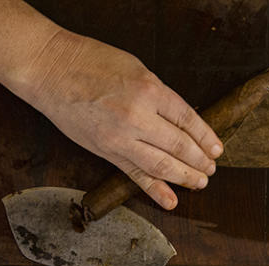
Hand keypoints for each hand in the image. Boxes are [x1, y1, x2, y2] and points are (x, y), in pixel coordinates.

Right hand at [18, 30, 222, 209]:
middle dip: (199, 160)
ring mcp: (121, 137)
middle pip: (179, 145)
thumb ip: (158, 95)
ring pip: (161, 164)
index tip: (217, 148)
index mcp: (150, 90)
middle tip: (211, 169)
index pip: (188, 119)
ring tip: (200, 182)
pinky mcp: (106, 151)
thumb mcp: (136, 68)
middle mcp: (138, 116)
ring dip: (184, 176)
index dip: (206, 137)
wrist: (52, 70)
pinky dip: (155, 190)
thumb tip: (179, 119)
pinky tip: (171, 201)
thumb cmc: (92, 62)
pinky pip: (135, 174)